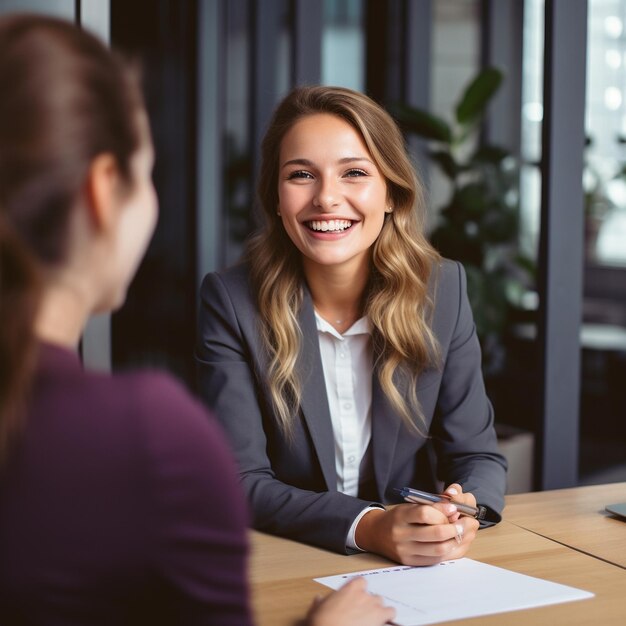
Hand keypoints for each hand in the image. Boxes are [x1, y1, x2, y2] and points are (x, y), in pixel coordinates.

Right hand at [306, 577, 395, 625]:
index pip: (361, 582)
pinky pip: (391, 614)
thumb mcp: (317, 609)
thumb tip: (319, 599)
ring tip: (376, 620)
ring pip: (384, 605)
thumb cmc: (323, 621)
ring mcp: (373, 607)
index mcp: (349, 588)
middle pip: (374, 595)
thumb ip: (320, 602)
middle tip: (364, 613)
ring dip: (381, 611)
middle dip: (371, 604)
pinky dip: (389, 619)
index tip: (357, 597)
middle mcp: (363, 595)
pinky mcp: (380, 619)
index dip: (360, 590)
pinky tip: (384, 623)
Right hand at [354, 483, 479, 564]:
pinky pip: (436, 560)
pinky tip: (455, 543)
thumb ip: (432, 506)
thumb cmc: (399, 518)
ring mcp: (406, 551)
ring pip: (438, 550)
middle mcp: (401, 534)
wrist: (376, 534)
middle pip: (435, 534)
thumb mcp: (410, 505)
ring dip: (456, 541)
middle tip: (466, 522)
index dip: (443, 511)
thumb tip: (455, 510)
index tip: (454, 508)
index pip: (425, 514)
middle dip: (456, 528)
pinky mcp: (411, 562)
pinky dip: (449, 551)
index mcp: (401, 516)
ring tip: (463, 533)